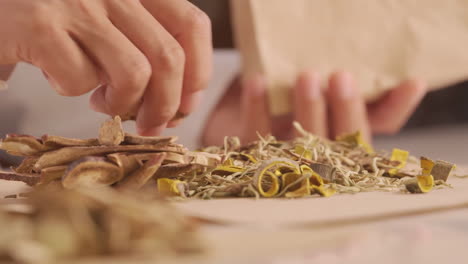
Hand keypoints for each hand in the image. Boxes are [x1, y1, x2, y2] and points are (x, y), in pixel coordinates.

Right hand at [0, 0, 211, 134]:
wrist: (2, 3)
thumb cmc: (60, 15)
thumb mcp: (112, 17)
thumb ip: (149, 46)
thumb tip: (183, 103)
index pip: (192, 26)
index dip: (197, 73)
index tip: (185, 105)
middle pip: (169, 58)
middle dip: (165, 106)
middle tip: (149, 124)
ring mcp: (77, 3)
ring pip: (134, 74)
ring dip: (121, 103)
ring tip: (102, 101)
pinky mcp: (40, 24)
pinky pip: (81, 78)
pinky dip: (73, 90)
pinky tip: (58, 78)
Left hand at [202, 71, 425, 145]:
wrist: (229, 108)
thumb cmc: (276, 86)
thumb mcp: (304, 73)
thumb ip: (326, 67)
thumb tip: (343, 35)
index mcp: (340, 130)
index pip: (380, 125)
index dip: (397, 106)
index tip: (412, 80)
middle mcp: (320, 151)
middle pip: (345, 142)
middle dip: (347, 109)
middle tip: (341, 76)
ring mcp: (286, 158)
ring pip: (306, 146)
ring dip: (309, 111)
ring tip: (306, 75)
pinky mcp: (249, 157)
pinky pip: (256, 136)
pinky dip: (257, 108)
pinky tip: (257, 81)